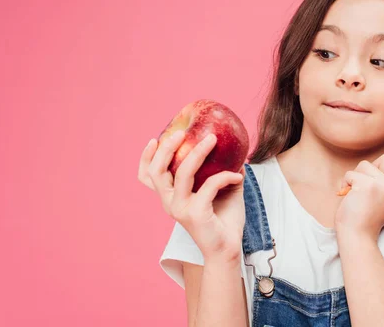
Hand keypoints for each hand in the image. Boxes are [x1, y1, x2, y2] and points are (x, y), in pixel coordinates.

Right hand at [137, 131, 245, 261]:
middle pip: (157, 171)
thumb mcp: (222, 191)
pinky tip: (237, 175)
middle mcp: (170, 203)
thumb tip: (235, 152)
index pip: (147, 177)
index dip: (146, 158)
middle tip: (183, 133)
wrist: (229, 250)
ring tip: (212, 139)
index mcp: (170, 197)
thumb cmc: (224, 221)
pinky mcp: (196, 214)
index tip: (155, 139)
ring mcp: (181, 209)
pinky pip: (210, 185)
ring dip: (198, 153)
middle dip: (167, 148)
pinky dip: (225, 176)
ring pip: (183, 173)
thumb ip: (222, 172)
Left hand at [334, 153, 383, 241]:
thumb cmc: (367, 216)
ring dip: (356, 175)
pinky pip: (351, 173)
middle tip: (366, 185)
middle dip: (372, 167)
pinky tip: (349, 195)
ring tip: (357, 193)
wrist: (356, 234)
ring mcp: (383, 185)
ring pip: (365, 164)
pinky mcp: (366, 185)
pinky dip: (346, 182)